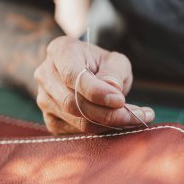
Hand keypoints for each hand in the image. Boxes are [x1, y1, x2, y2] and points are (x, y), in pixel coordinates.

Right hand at [34, 36, 154, 133]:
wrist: (89, 74)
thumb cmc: (103, 64)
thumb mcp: (114, 60)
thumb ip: (113, 72)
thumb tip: (113, 91)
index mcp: (60, 51)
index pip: (73, 76)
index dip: (96, 92)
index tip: (120, 100)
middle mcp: (45, 75)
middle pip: (73, 103)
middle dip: (109, 113)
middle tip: (138, 115)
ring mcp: (44, 99)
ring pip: (76, 120)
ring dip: (110, 124)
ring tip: (137, 118)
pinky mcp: (51, 120)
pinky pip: (76, 132)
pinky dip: (101, 130)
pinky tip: (120, 123)